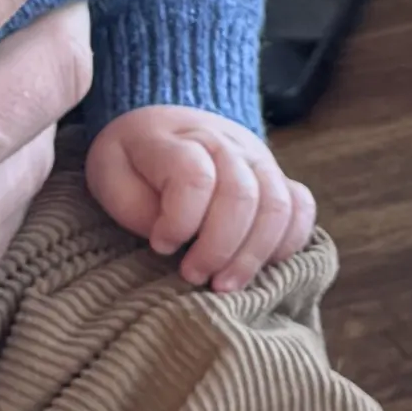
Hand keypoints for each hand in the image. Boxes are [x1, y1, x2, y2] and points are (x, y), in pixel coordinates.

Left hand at [88, 101, 315, 291]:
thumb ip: (136, 205)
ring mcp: (258, 159)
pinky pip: (301, 207)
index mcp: (176, 140)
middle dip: (218, 247)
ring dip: (253, 254)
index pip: (194, 177)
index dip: (179, 221)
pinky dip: (289, 241)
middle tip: (193, 275)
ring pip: (277, 205)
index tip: (160, 245)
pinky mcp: (277, 177)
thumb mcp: (111, 174)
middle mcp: (225, 143)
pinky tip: (263, 266)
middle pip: (241, 195)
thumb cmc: (133, 162)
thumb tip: (174, 240)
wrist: (166, 126)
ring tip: (225, 284)